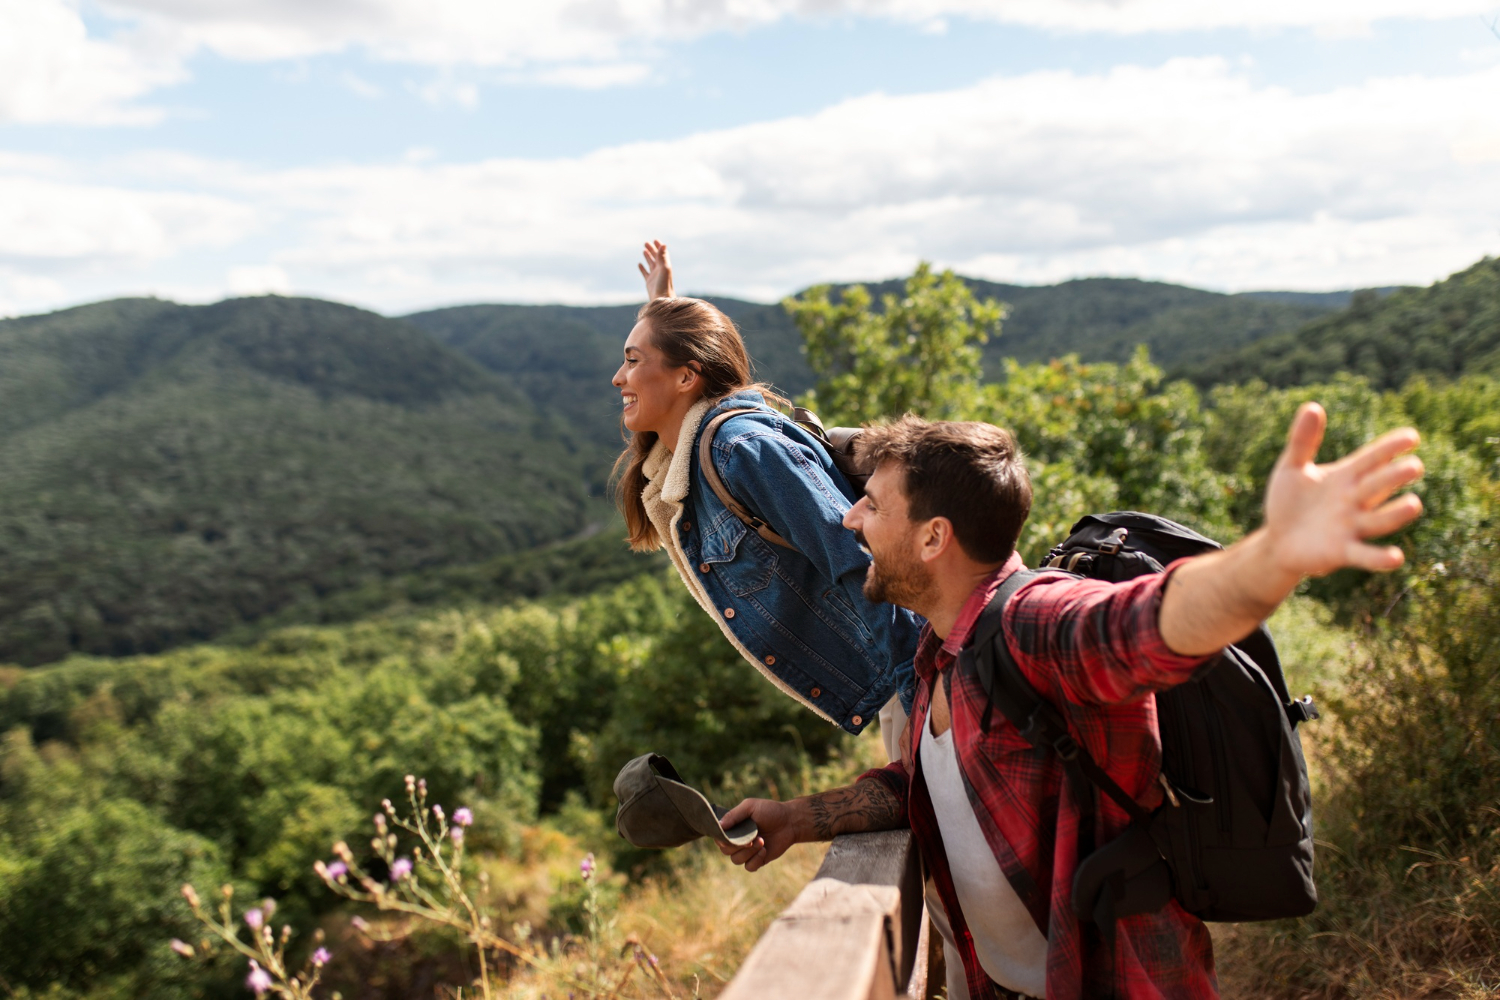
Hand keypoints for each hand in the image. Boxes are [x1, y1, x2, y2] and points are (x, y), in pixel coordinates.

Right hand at [639, 240, 673, 299]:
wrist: (662, 299)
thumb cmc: (664, 285)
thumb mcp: (664, 269)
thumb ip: (663, 257)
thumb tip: (663, 244)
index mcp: (664, 266)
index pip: (662, 254)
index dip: (659, 247)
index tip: (654, 240)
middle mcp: (660, 270)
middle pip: (655, 257)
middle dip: (651, 250)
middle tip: (646, 243)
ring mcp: (654, 276)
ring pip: (650, 264)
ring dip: (648, 257)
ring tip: (644, 250)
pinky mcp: (649, 282)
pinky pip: (645, 273)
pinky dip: (642, 268)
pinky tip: (639, 264)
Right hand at [715, 798, 804, 872]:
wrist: (790, 822)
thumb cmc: (770, 811)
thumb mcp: (750, 807)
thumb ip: (734, 815)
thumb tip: (719, 826)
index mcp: (733, 828)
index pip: (719, 837)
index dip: (723, 839)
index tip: (732, 837)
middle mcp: (738, 840)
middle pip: (726, 850)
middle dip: (738, 845)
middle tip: (751, 839)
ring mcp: (747, 851)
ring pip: (736, 860)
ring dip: (748, 852)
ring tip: (762, 841)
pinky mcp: (758, 860)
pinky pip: (749, 867)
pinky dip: (756, 860)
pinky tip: (764, 850)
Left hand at [1263, 402, 1423, 579]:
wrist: (1277, 541)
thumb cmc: (1290, 502)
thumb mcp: (1291, 468)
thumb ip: (1302, 441)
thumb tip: (1313, 406)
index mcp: (1346, 477)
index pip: (1372, 459)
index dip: (1390, 448)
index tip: (1411, 436)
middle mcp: (1355, 501)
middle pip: (1378, 486)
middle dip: (1394, 477)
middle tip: (1414, 466)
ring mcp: (1351, 527)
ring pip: (1379, 520)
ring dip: (1395, 514)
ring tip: (1414, 504)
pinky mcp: (1342, 552)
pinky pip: (1364, 555)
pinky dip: (1378, 557)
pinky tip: (1395, 558)